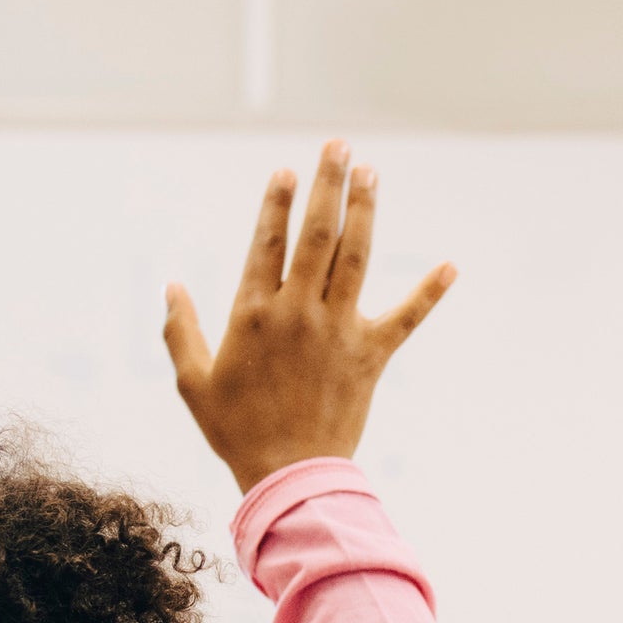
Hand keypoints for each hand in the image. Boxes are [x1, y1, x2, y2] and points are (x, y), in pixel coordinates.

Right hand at [164, 142, 457, 492]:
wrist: (288, 476)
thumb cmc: (235, 432)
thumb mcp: (193, 384)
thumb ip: (181, 330)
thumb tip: (172, 286)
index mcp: (254, 313)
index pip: (267, 241)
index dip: (278, 202)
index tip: (286, 171)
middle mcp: (299, 312)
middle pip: (317, 234)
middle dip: (328, 185)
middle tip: (338, 146)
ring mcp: (338, 330)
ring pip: (356, 257)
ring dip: (366, 211)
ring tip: (371, 174)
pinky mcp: (371, 355)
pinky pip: (406, 317)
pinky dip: (429, 292)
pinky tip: (451, 266)